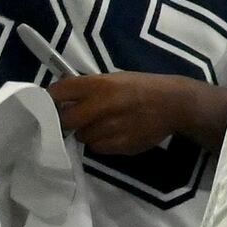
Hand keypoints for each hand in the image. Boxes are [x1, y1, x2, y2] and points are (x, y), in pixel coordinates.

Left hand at [48, 72, 200, 155]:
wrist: (176, 104)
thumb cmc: (142, 87)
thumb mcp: (115, 78)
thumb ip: (88, 88)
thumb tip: (59, 99)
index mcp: (99, 84)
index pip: (58, 93)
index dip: (50, 99)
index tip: (50, 104)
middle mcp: (102, 106)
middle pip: (65, 121)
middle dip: (67, 121)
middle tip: (76, 118)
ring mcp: (111, 128)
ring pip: (82, 137)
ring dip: (88, 132)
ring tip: (105, 125)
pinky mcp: (120, 145)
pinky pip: (98, 148)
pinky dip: (102, 142)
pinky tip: (116, 133)